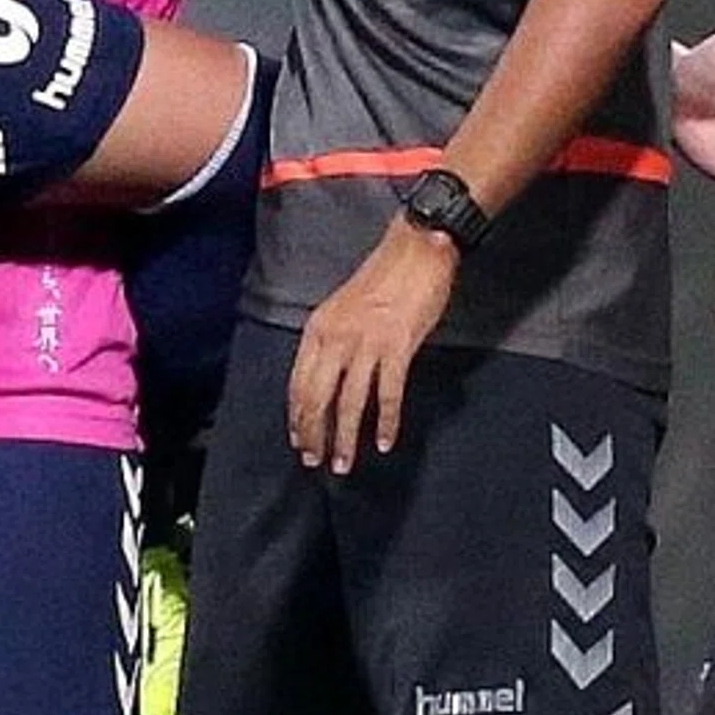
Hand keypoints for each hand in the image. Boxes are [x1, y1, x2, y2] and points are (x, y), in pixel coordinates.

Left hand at [287, 218, 458, 472]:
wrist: (416, 250)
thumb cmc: (384, 277)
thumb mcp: (343, 308)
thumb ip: (333, 341)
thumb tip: (328, 378)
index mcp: (319, 328)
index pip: (298, 383)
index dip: (298, 416)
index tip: (299, 440)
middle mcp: (336, 339)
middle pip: (318, 398)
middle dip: (314, 435)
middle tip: (315, 462)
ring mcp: (367, 344)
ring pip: (349, 403)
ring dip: (345, 438)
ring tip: (344, 464)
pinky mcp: (397, 348)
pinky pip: (388, 395)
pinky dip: (386, 423)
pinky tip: (385, 442)